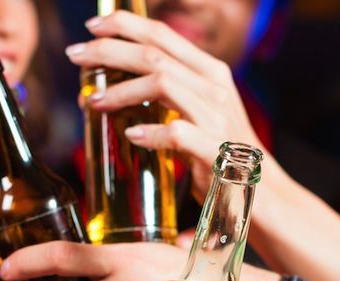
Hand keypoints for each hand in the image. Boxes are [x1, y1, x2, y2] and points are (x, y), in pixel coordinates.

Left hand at [66, 10, 264, 198]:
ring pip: (162, 84)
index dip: (123, 26)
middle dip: (108, 50)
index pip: (162, 35)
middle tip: (75, 56)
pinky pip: (178, 133)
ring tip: (92, 102)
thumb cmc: (222, 157)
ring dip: (120, 90)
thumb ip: (164, 100)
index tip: (90, 29)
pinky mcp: (218, 152)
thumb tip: (108, 93)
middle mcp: (214, 87)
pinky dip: (151, 132)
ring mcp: (218, 118)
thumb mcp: (197, 116)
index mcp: (209, 73)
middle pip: (154, 53)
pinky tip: (131, 136)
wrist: (265, 196)